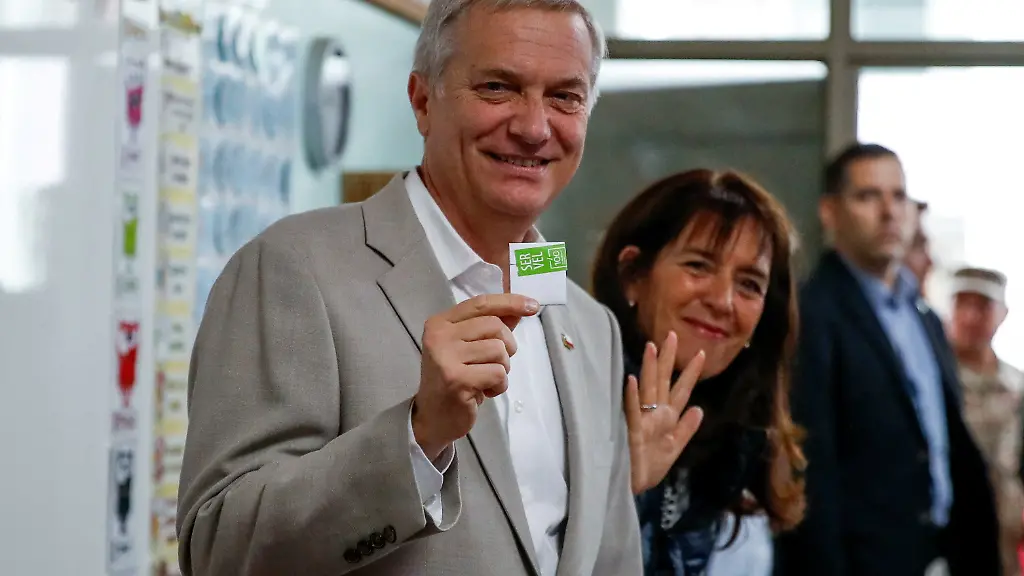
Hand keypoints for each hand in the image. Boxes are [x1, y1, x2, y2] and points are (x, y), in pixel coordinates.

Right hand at [413, 294, 539, 459]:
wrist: (432, 418)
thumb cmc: (454, 380)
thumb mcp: (469, 348)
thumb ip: (491, 327)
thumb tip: (519, 309)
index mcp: (440, 323)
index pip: (481, 304)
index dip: (510, 302)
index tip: (533, 306)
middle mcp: (439, 336)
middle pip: (494, 326)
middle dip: (507, 346)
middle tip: (496, 364)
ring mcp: (446, 358)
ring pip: (499, 350)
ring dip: (502, 368)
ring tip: (486, 379)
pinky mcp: (457, 380)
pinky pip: (498, 373)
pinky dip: (499, 385)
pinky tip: (484, 392)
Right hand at [625, 331, 704, 494]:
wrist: (630, 488)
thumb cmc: (648, 468)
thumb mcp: (673, 450)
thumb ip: (686, 429)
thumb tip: (699, 408)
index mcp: (666, 418)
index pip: (681, 391)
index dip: (691, 373)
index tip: (701, 353)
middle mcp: (654, 414)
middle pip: (663, 382)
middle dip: (668, 360)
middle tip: (672, 336)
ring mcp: (642, 420)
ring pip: (647, 390)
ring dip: (649, 369)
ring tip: (651, 348)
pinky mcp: (631, 431)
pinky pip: (632, 411)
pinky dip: (632, 396)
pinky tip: (632, 380)